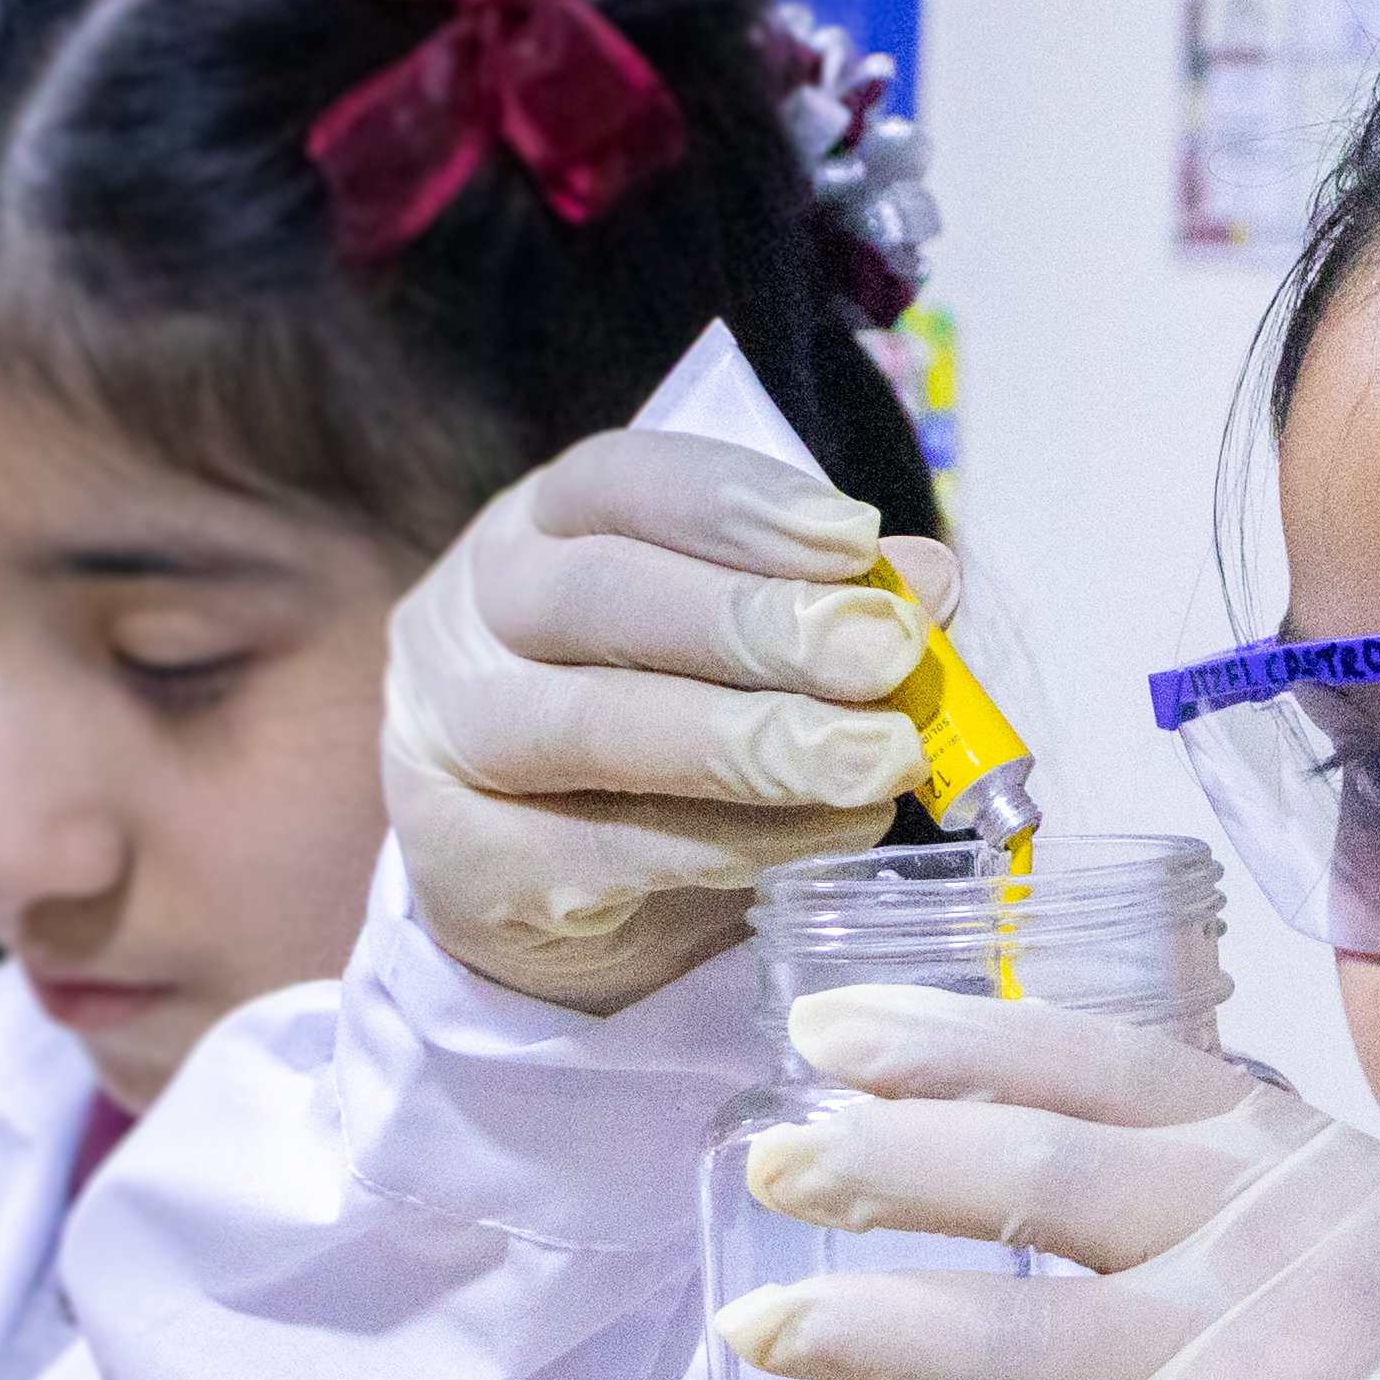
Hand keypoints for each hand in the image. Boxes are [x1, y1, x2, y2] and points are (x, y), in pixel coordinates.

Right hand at [383, 427, 964, 1013]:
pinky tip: (824, 839)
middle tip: (885, 655)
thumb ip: (829, 608)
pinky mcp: (458, 867)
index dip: (734, 500)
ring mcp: (448, 741)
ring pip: (591, 725)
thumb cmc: (654, 744)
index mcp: (539, 529)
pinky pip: (593, 854)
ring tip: (878, 763)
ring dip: (750, 744)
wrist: (538, 900)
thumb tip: (931, 577)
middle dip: (755, 623)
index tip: (854, 537)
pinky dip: (723, 846)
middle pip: (599, 595)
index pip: (617, 480)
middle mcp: (472, 614)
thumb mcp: (741, 658)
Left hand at [713, 989, 1379, 1379]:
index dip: (957, 1037)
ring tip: (755, 1329)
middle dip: (883, 1160)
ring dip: (866, 1324)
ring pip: (1015, 1330)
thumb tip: (1068, 1101)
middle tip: (770, 1160)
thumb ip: (1235, 1180)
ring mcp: (1248, 1366)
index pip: (1105, 1060)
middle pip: (1038, 1170)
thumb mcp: (1363, 1244)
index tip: (832, 1030)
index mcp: (1301, 1160)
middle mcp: (1273, 1240)